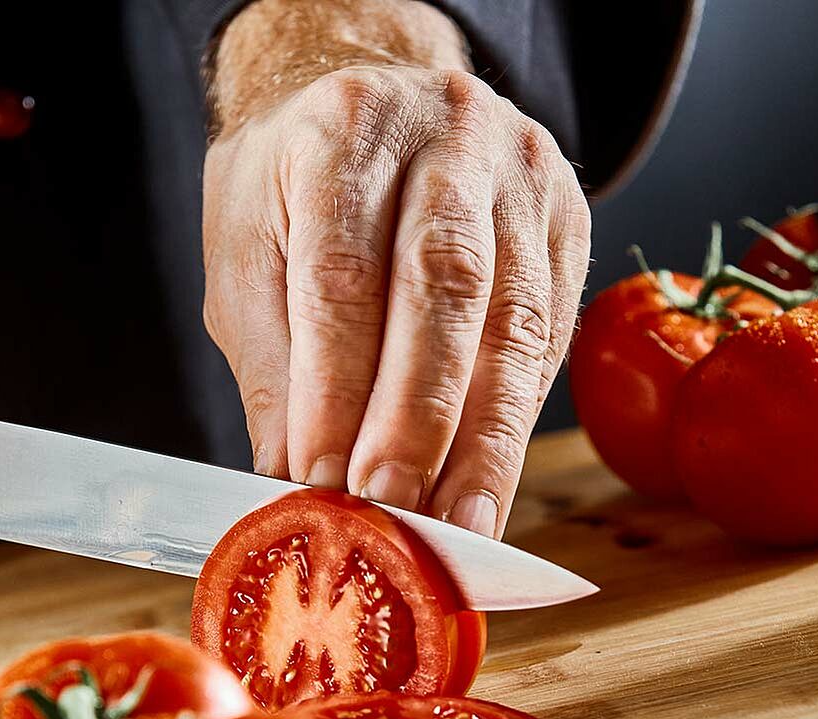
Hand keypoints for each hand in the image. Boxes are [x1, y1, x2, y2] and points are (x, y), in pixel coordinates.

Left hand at [201, 0, 591, 537]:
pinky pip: (550, 336)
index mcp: (346, 128)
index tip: (322, 477)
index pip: (344, 273)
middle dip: (419, 417)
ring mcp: (523, 174)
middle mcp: (449, 134)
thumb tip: (297, 487)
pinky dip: (514, 421)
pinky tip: (486, 484)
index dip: (336, 387)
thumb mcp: (248, 253)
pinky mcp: (569, 220)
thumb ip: (275, 365)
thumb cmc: (295, 186)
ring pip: (515, 319)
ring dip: (484, 440)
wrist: (371, 93)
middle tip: (395, 510)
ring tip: (456, 525)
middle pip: (444, 287)